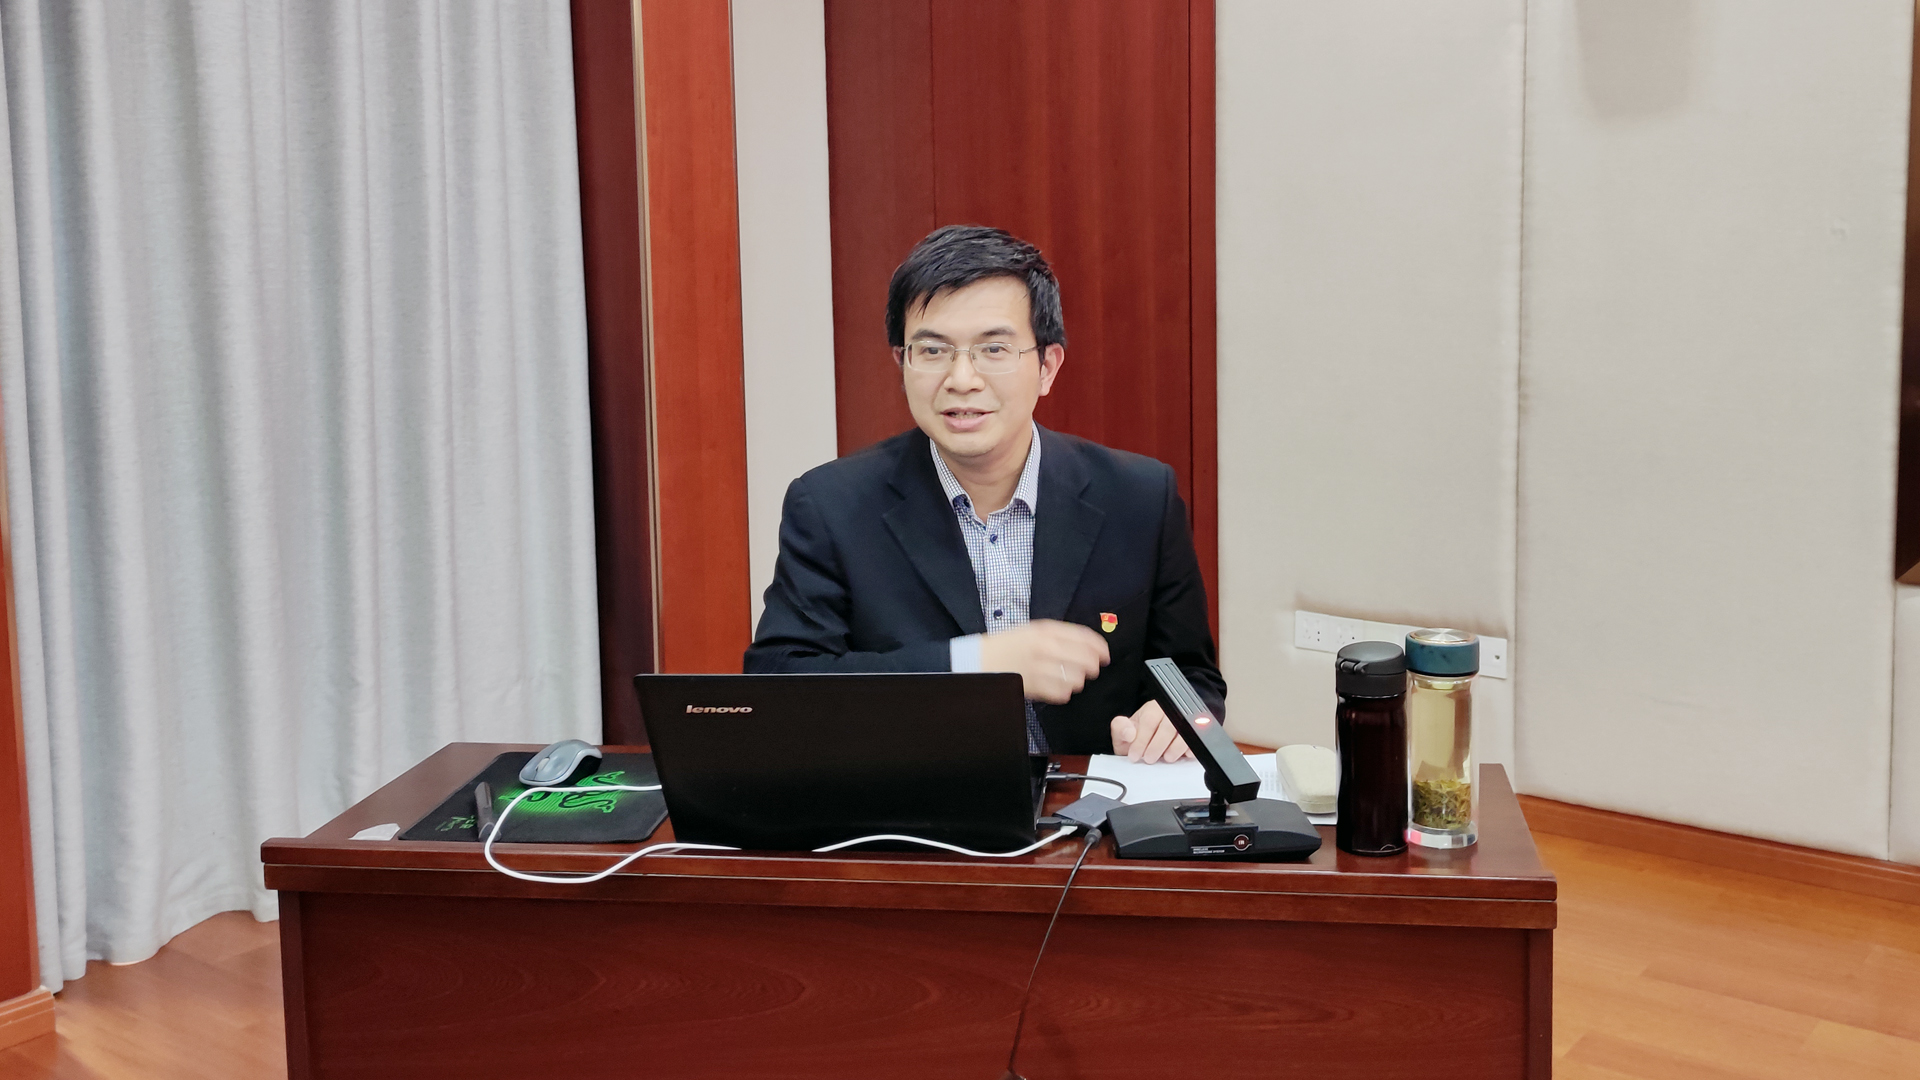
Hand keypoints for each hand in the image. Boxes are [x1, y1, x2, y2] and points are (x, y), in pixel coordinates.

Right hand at [978, 619, 1109, 702]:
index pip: (1085, 638)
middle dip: (1091, 666)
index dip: (1099, 647)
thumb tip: (1091, 646)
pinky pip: (1062, 694)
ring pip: (1077, 679)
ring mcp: (1041, 668)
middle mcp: (1046, 648)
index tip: (1105, 654)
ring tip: (1066, 677)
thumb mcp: (1034, 630)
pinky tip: (1055, 686)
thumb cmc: (1008, 646)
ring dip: (1076, 680)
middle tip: (1090, 669)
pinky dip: (1063, 692)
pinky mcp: (1035, 687)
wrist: (981, 660)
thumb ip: (1061, 635)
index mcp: (1046, 631)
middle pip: (1086, 660)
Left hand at [1110, 700, 1191, 762]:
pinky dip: (1190, 749)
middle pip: (1168, 726)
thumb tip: (1128, 733)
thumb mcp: (1125, 732)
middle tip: (1149, 759)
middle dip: (1157, 745)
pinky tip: (1182, 756)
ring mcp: (1185, 723)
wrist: (1153, 739)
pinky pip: (1197, 740)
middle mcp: (1170, 713)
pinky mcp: (1195, 734)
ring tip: (1166, 758)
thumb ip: (1121, 729)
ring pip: (1185, 732)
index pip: (1149, 720)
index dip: (1142, 739)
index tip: (1135, 754)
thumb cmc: (1141, 734)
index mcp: (1153, 709)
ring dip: (1175, 748)